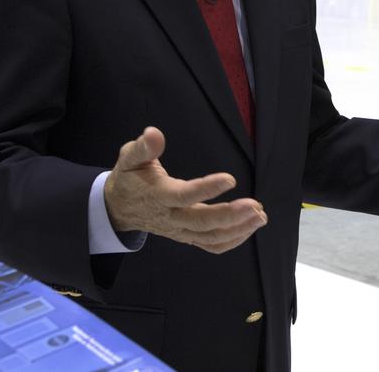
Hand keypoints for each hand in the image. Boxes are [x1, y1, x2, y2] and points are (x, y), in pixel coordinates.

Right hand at [103, 126, 266, 254]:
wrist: (119, 209)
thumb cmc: (129, 178)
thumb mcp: (129, 158)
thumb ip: (143, 147)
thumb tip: (153, 133)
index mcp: (159, 195)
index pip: (185, 195)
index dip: (207, 189)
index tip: (230, 179)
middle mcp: (171, 217)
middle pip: (201, 223)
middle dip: (230, 216)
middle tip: (255, 206)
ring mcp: (180, 231)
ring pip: (210, 237)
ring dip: (237, 229)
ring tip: (260, 216)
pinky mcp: (186, 236)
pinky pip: (210, 245)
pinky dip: (232, 241)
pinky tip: (249, 228)